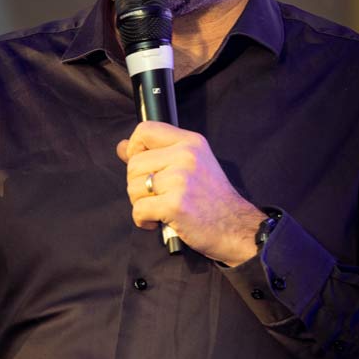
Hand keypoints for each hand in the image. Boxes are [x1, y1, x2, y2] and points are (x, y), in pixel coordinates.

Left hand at [116, 121, 265, 264]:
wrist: (236, 228)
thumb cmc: (212, 199)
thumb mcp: (191, 165)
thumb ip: (156, 154)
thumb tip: (122, 147)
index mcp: (190, 142)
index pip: (145, 130)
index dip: (135, 148)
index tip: (143, 166)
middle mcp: (186, 155)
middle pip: (134, 164)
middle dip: (138, 185)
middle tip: (158, 196)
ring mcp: (181, 179)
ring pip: (133, 187)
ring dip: (141, 203)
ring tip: (161, 208)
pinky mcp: (176, 204)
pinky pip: (138, 209)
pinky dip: (143, 220)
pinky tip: (158, 221)